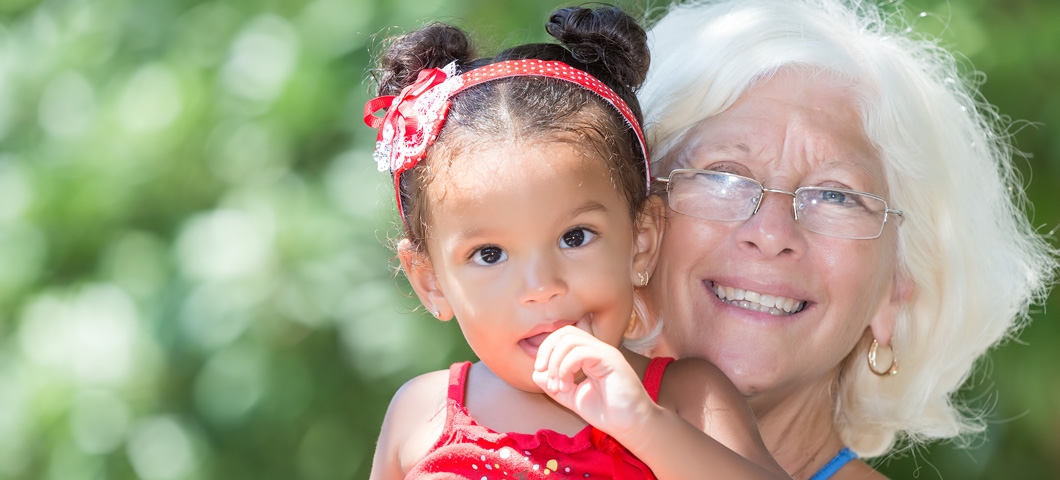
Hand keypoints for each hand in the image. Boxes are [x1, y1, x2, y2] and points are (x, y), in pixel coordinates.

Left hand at [531, 326, 654, 438]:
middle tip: (543, 372)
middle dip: (547, 350)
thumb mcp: (572, 398)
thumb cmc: (607, 412)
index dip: (546, 349)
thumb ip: (555, 385)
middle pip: (565, 331)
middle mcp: (598, 349)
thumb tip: (536, 373)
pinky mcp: (611, 360)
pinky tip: (567, 386)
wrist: (631, 425)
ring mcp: (606, 353)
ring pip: (571, 340)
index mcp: (590, 355)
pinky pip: (581, 352)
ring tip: (558, 386)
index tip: (540, 371)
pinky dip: (566, 367)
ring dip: (556, 363)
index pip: (563, 336)